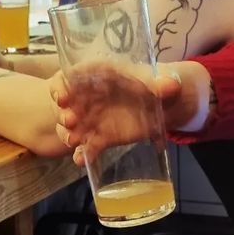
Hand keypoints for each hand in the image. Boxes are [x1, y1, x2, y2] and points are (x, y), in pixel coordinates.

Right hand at [50, 63, 184, 165]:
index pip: (73, 76)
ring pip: (73, 126)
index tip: (62, 97)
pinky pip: (88, 145)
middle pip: (68, 104)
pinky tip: (82, 160)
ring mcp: (93, 117)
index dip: (63, 86)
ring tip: (74, 141)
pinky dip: (84, 154)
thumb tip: (171, 85)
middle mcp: (90, 96)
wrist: (163, 104)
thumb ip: (162, 84)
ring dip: (69, 133)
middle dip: (65, 112)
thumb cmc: (154, 84)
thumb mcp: (159, 81)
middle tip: (69, 120)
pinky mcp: (101, 136)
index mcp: (100, 74)